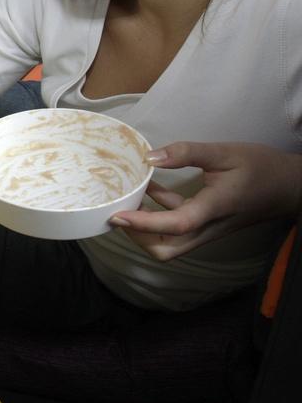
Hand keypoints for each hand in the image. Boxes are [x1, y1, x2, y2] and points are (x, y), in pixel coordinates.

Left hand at [109, 142, 301, 260]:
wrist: (290, 187)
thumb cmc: (260, 168)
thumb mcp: (224, 153)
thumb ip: (186, 153)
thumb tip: (150, 157)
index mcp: (214, 208)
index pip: (175, 225)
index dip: (143, 225)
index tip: (117, 215)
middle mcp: (208, 227)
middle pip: (167, 249)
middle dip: (138, 237)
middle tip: (120, 212)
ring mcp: (208, 229)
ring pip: (171, 243)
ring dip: (146, 228)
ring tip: (128, 201)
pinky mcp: (207, 224)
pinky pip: (178, 228)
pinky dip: (160, 213)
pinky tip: (150, 188)